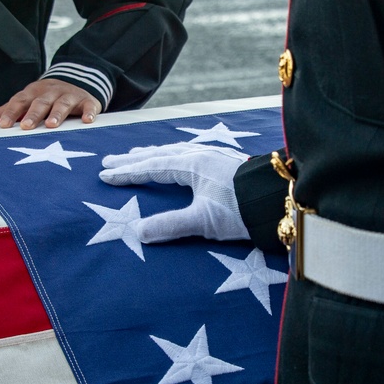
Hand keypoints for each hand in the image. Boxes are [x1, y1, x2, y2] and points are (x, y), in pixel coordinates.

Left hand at [0, 78, 101, 129]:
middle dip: (33, 114)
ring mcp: (69, 96)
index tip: (2, 125)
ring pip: (62, 104)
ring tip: (51, 126)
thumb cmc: (42, 99)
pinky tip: (88, 121)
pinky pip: (89, 107)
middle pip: (40, 102)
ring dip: (57, 114)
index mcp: (31, 94)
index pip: (18, 102)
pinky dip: (89, 113)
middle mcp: (49, 93)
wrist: (76, 82)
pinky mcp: (87, 102)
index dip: (10, 113)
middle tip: (25, 127)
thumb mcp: (21, 103)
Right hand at [99, 142, 250, 242]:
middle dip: (133, 159)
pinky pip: (189, 153)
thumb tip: (138, 232)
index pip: (151, 167)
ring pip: (175, 152)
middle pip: (159, 154)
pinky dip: (173, 156)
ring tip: (139, 156)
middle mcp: (200, 154)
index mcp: (192, 165)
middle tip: (110, 160)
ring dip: (153, 154)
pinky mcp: (225, 162)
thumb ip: (170, 225)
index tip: (105, 175)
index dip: (127, 172)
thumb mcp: (204, 221)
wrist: (279, 200)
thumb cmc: (242, 209)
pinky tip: (179, 159)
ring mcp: (214, 156)